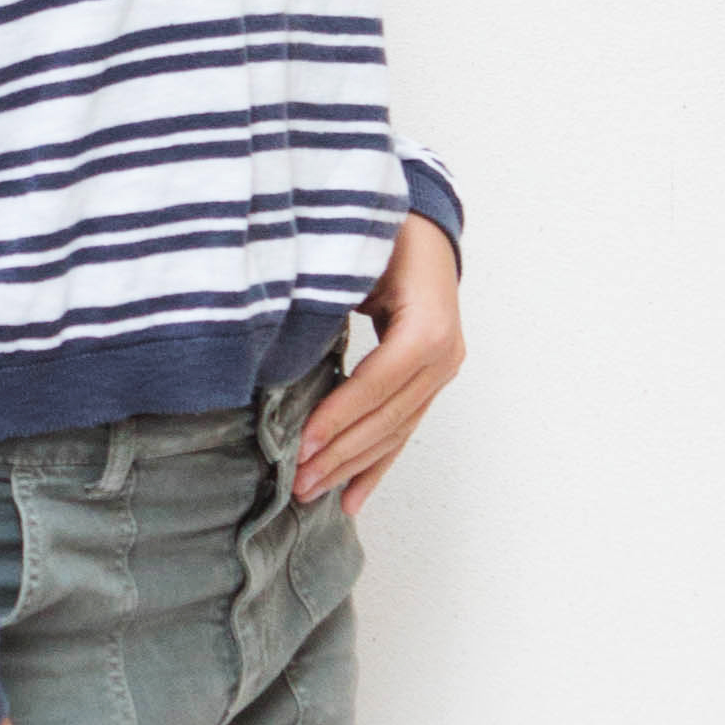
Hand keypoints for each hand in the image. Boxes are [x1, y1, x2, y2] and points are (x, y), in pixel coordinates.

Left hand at [290, 210, 464, 514]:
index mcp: (429, 325)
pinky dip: (376, 465)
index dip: (339, 416)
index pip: (377, 383)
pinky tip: (352, 498)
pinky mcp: (432, 381)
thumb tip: (279, 344)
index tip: (300, 446)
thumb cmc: (383, 232)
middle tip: (297, 482)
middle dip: (340, 454)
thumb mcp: (356, 256)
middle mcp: (445, 354)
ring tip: (312, 493)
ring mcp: (442, 370)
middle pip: (387, 416)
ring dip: (353, 467)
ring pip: (395, 431)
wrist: (423, 226)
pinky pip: (402, 430)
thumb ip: (327, 298)